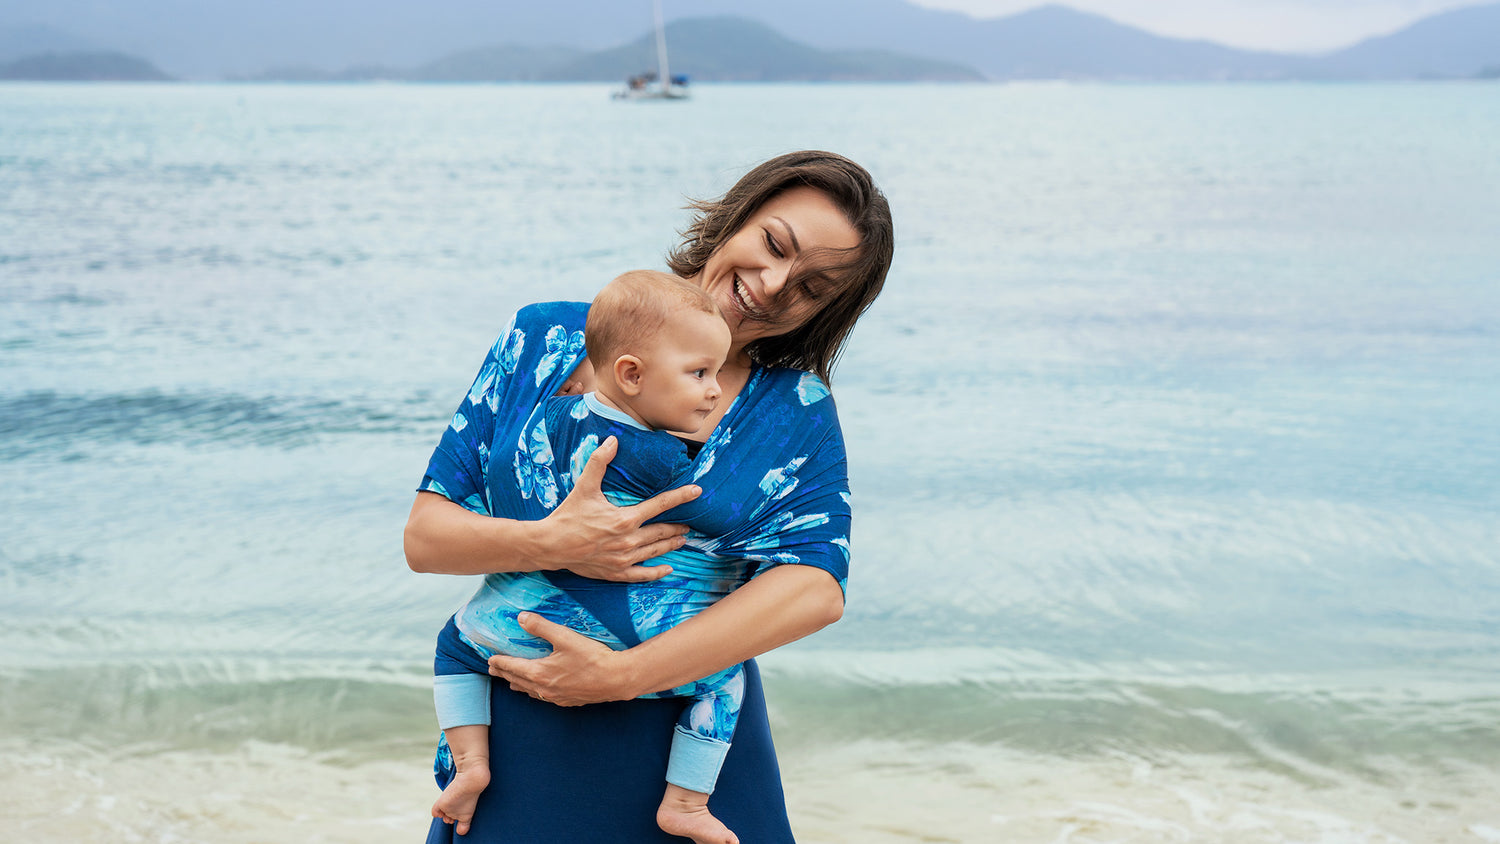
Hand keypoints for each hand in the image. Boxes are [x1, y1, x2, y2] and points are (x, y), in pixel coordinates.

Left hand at [488, 613, 637, 705]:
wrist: (616, 679)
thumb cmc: (592, 658)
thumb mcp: (565, 637)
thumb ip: (542, 627)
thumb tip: (521, 618)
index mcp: (539, 672)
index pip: (512, 667)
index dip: (499, 663)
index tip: (489, 660)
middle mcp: (544, 688)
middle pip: (517, 681)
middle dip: (504, 674)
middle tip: (494, 670)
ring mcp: (556, 697)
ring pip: (530, 692)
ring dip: (519, 685)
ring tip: (512, 682)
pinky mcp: (568, 701)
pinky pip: (544, 698)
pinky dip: (535, 692)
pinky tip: (540, 691)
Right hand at [539, 436, 700, 581]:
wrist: (550, 545)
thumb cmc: (567, 516)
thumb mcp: (584, 486)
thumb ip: (599, 462)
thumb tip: (612, 440)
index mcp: (624, 519)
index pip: (660, 505)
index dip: (680, 496)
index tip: (697, 491)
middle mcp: (629, 541)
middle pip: (662, 532)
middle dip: (677, 526)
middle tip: (690, 522)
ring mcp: (623, 559)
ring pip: (655, 552)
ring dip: (671, 545)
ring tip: (683, 539)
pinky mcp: (615, 572)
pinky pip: (641, 575)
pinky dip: (656, 572)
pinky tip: (668, 568)